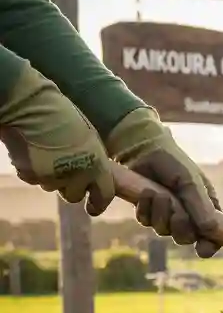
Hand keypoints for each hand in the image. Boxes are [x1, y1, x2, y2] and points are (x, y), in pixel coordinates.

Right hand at [0, 64, 114, 214]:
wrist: (29, 105)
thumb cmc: (61, 116)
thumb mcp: (89, 139)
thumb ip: (94, 161)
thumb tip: (94, 178)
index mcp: (97, 164)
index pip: (104, 195)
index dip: (98, 204)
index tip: (92, 207)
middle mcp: (78, 175)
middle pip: (74, 196)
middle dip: (69, 187)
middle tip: (64, 171)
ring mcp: (54, 176)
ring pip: (52, 188)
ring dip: (51, 177)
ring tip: (46, 154)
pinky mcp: (32, 174)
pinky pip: (34, 179)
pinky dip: (33, 170)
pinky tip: (32, 152)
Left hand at [105, 106, 219, 257]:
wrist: (144, 148)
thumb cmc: (173, 162)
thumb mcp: (190, 182)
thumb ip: (200, 205)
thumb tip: (210, 229)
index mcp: (204, 208)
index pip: (211, 235)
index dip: (209, 245)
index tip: (203, 250)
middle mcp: (186, 215)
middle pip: (185, 238)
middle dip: (180, 228)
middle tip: (177, 213)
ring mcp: (166, 215)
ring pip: (164, 231)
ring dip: (161, 214)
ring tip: (158, 194)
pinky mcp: (147, 211)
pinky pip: (146, 222)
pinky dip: (146, 209)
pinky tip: (147, 192)